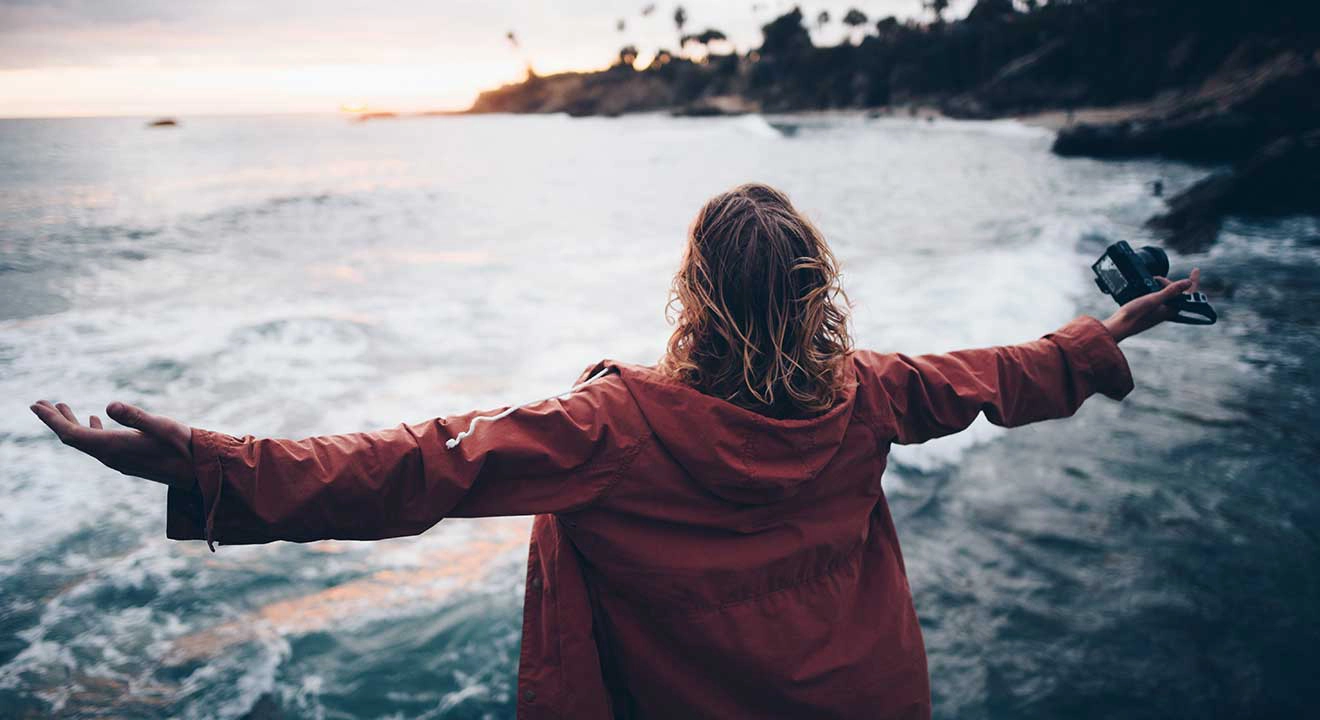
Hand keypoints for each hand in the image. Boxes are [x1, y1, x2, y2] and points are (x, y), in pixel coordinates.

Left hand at [29, 401, 195, 488]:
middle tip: (38, 403)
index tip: (35, 405)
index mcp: (114, 447)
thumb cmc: (184, 446)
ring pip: (85, 441)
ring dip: (70, 424)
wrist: (200, 472)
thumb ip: (135, 416)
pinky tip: (94, 419)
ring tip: (59, 406)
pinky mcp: (128, 458)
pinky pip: (99, 444)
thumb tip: (108, 404)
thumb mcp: (161, 426)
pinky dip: (89, 429)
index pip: (72, 435)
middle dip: (55, 420)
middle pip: (74, 438)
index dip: (52, 420)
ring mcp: (119, 460)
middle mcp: (111, 456)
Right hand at [1101, 268, 1200, 342]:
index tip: (1196, 270)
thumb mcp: (1153, 299)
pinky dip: (1153, 290)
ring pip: (1165, 294)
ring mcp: (1158, 311)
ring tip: (1150, 282)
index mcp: (1171, 309)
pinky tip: (1145, 288)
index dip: (1193, 282)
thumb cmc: (1134, 315)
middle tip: (1156, 278)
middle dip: (1168, 282)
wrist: (1118, 327)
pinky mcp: (1149, 311)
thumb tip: (1188, 282)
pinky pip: (1156, 297)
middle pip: (1175, 292)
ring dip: (1160, 286)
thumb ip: (1171, 291)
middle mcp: (1166, 311)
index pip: (1188, 294)